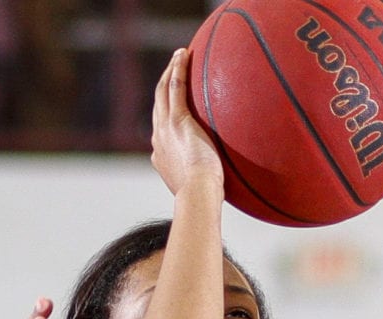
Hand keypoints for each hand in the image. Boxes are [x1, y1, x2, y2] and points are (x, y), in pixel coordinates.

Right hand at [150, 48, 223, 195]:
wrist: (198, 195)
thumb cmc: (206, 199)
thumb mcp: (203, 189)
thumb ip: (209, 181)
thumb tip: (224, 185)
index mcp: (161, 155)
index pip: (160, 128)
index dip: (165, 113)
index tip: (174, 105)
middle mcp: (158, 139)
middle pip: (158, 104)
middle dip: (164, 84)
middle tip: (173, 69)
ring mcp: (164, 128)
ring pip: (162, 91)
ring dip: (170, 70)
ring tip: (179, 55)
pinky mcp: (177, 121)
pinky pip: (175, 87)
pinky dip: (177, 69)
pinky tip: (184, 54)